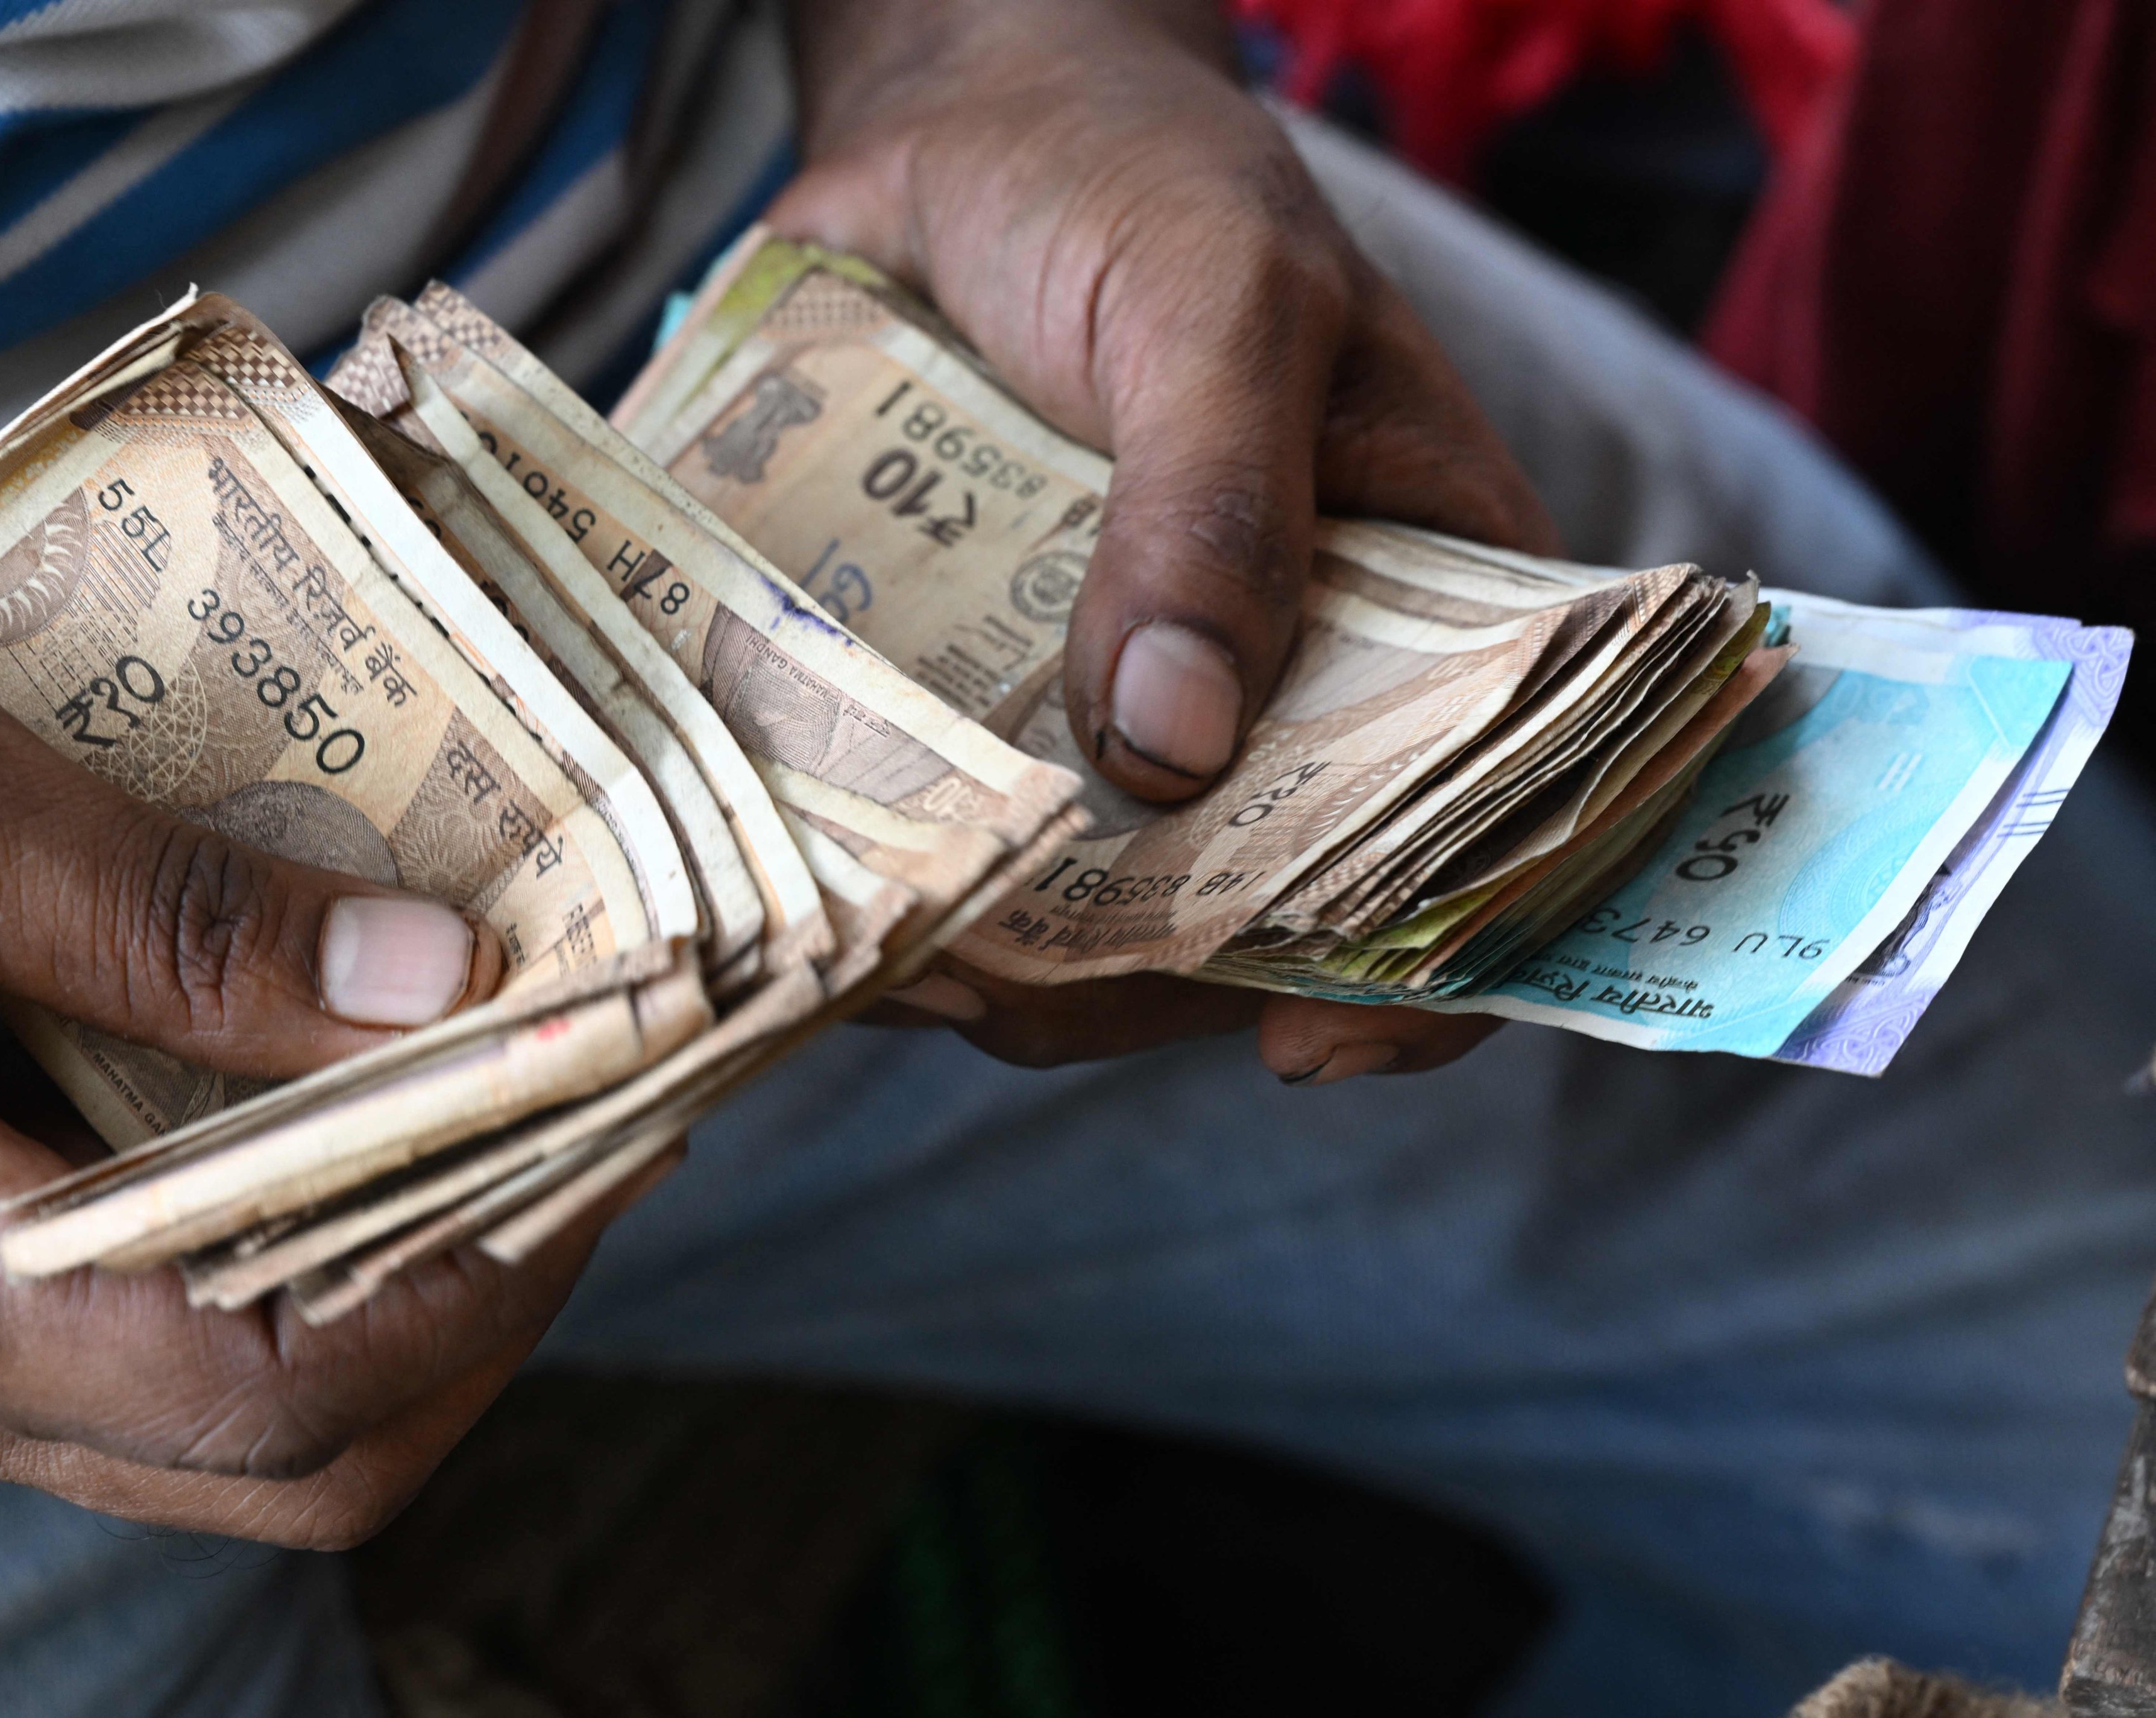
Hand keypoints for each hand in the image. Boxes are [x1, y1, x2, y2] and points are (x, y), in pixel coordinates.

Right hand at [0, 581, 643, 1546]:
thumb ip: (168, 913)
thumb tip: (438, 992)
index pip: (269, 1387)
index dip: (477, 1274)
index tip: (613, 1122)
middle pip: (292, 1440)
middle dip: (479, 1284)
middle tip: (602, 1103)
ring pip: (252, 1383)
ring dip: (410, 1243)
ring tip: (525, 1075)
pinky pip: (184, 1291)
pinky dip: (313, 1199)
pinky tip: (381, 1059)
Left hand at [780, 0, 1548, 1079]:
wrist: (968, 124)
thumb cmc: (1141, 179)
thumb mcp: (1217, 303)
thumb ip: (1213, 502)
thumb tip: (1171, 745)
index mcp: (1433, 600)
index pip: (1490, 826)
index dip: (1434, 967)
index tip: (1303, 1038)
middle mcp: (1292, 685)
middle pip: (1267, 904)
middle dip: (1145, 981)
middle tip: (1000, 987)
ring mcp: (1141, 704)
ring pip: (1103, 899)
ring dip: (1006, 955)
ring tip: (895, 951)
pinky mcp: (1001, 694)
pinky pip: (973, 826)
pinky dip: (912, 877)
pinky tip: (833, 893)